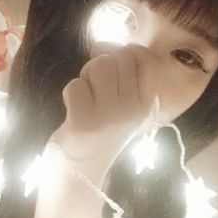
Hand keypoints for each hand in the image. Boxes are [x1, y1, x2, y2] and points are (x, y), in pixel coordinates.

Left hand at [49, 42, 162, 185]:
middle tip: (96, 90)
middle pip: (119, 57)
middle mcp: (134, 110)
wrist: (79, 174)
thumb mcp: (125, 106)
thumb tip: (101, 43)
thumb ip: (125, 75)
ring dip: (86, 77)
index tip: (114, 68)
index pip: (147, 58)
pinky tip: (74, 113)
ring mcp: (110, 118)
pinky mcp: (84, 124)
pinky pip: (75, 85)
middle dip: (101, 65)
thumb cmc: (100, 131)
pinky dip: (70, 94)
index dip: (127, 52)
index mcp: (148, 104)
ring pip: (98, 65)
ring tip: (86, 99)